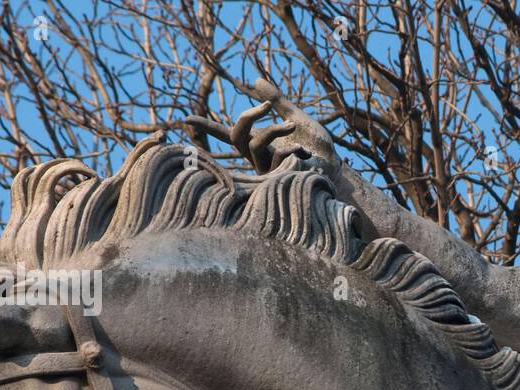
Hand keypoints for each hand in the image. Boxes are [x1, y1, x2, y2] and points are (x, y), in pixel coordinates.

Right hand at [187, 79, 341, 178]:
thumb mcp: (296, 117)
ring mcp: (267, 170)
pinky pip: (275, 156)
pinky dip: (289, 148)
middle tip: (265, 106)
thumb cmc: (315, 146)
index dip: (208, 126)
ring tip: (293, 125)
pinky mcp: (278, 179)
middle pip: (236, 135)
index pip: (229, 133)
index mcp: (258, 143)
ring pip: (255, 144)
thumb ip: (278, 101)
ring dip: (274, 129)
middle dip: (248, 117)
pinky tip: (302, 152)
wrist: (334, 166)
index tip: (185, 119)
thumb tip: (256, 81)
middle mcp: (258, 157)